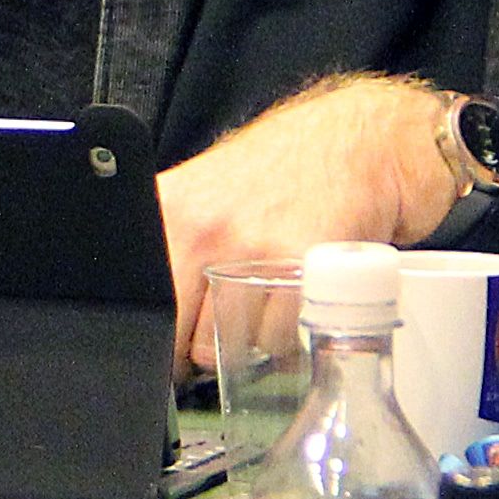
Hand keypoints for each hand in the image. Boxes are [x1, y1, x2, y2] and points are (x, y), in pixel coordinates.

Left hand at [152, 74, 444, 368]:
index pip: (142, 304)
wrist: (356, 145)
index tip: (170, 348)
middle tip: (219, 339)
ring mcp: (249, 248)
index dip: (157, 338)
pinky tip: (292, 311)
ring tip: (262, 315)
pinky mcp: (298, 267)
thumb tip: (155, 316)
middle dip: (196, 353)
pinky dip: (286, 342)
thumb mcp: (205, 193)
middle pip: (178, 335)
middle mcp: (200, 230)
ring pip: (229, 346)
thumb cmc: (282, 173)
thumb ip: (174, 245)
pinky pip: (278, 340)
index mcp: (167, 212)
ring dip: (245, 349)